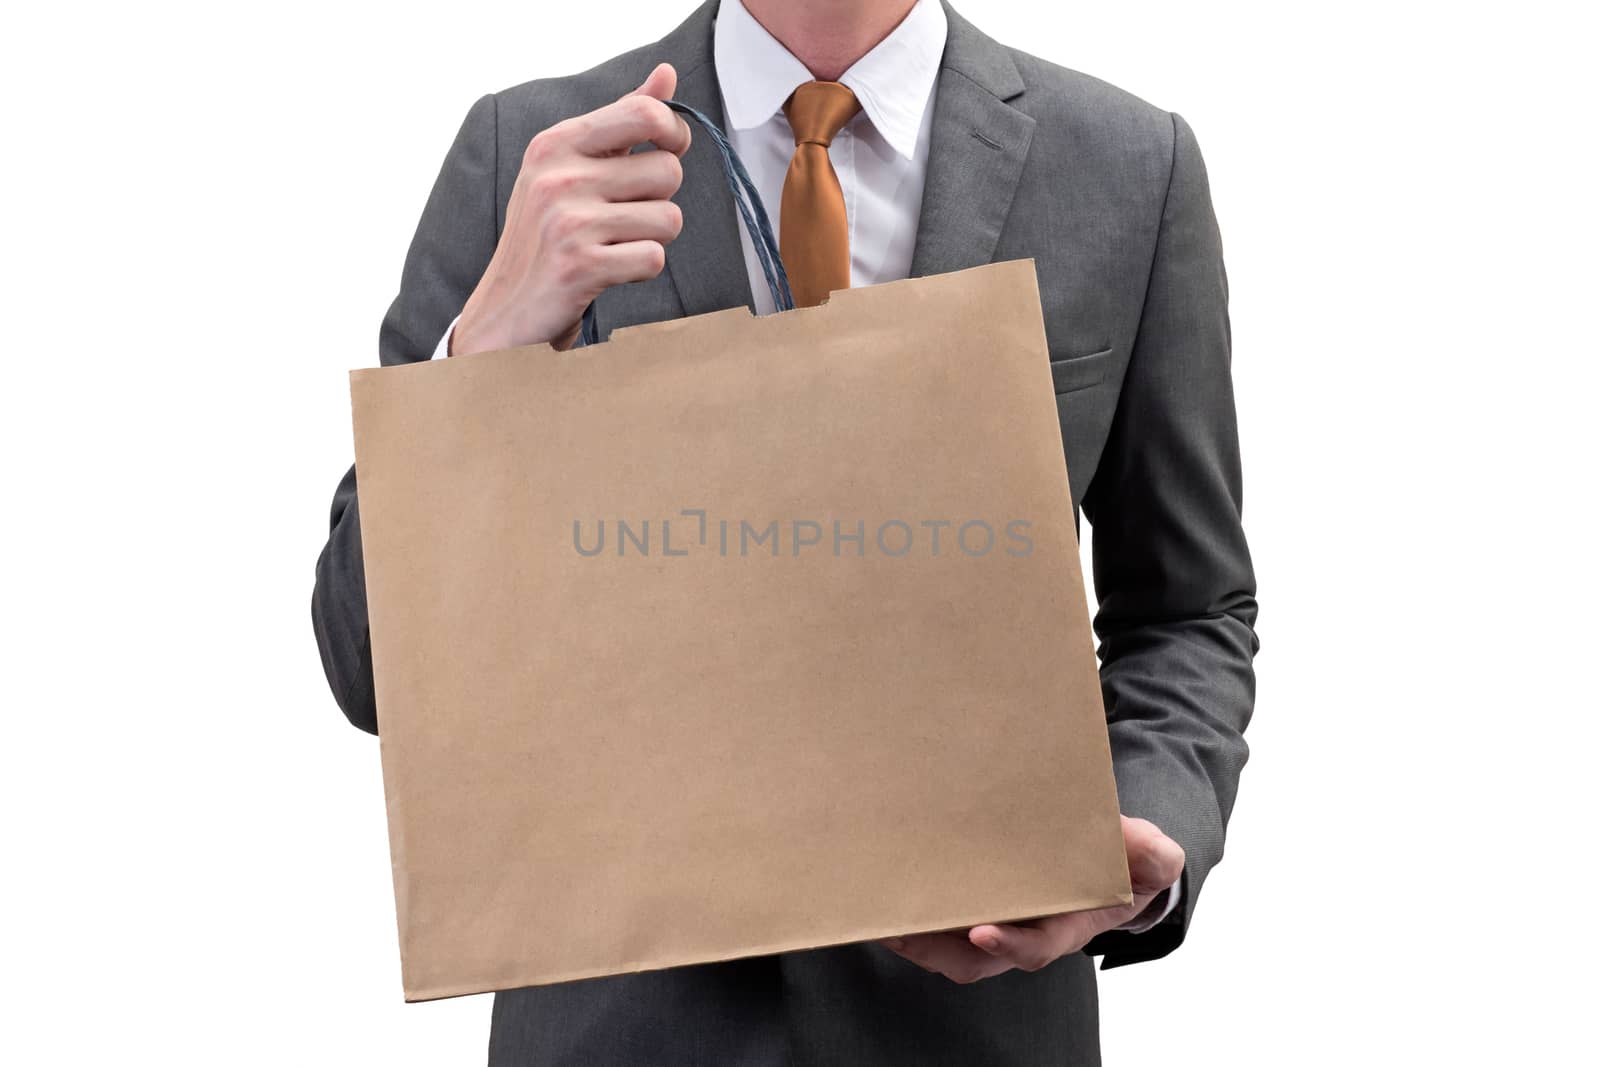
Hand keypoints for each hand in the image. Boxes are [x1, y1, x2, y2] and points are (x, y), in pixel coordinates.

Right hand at [451, 62, 690, 355]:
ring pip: (669, 218)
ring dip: (652, 238)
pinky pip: (654, 257)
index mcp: (556, 144)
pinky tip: (610, 271)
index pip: (644, 112)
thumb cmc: (547, 238)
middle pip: (668, 170)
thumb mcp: (571, 169)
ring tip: (613, 246)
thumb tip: (667, 73)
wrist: (504, 313)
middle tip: (622, 219)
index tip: (666, 153)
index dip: (674, 134)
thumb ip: (621, 121)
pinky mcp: (580, 265)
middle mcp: (559, 176)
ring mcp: (568, 220)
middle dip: (659, 199)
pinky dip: (641, 269)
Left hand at [880, 816, 1183, 983]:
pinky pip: (944, 921)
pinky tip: (888, 891)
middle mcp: (1028, 932)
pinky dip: (916, 914)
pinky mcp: (979, 903)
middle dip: (936, 946)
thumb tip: (1152, 849)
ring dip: (915, 934)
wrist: (1116, 865)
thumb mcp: (1149, 856)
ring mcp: (1001, 922)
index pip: (1036, 945)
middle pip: (976, 957)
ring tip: (878, 913)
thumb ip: (1151, 854)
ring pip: (950, 946)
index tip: (982, 930)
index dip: (1010, 943)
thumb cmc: (1127, 864)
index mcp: (1068, 924)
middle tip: (898, 925)